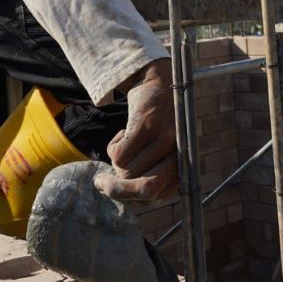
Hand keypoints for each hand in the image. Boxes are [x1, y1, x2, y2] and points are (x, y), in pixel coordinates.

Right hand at [95, 59, 178, 201]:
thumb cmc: (158, 124)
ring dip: (116, 162)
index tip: (116, 186)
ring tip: (123, 143)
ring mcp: (164, 141)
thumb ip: (150, 174)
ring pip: (126, 172)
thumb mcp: (161, 152)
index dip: (131, 196)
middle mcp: (177, 156)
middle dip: (117, 190)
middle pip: (145, 190)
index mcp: (181, 166)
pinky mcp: (147, 126)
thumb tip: (121, 195)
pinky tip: (122, 133)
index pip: (156, 196)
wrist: (160, 85)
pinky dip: (112, 146)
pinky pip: (119, 154)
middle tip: (101, 182)